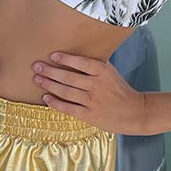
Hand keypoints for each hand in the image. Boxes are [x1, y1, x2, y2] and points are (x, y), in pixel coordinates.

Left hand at [32, 52, 146, 134]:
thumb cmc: (119, 89)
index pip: (81, 62)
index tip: (52, 55)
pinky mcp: (89, 115)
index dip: (66, 59)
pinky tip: (46, 98)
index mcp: (102, 72)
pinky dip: (56, 103)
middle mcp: (96, 85)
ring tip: (37, 79)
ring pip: (66, 91)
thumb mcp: (110, 72)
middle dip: (49, 71)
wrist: (134, 112)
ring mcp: (92, 101)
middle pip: (68, 77)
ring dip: (49, 85)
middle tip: (36, 66)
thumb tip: (73, 54)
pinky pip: (68, 108)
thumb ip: (94, 65)